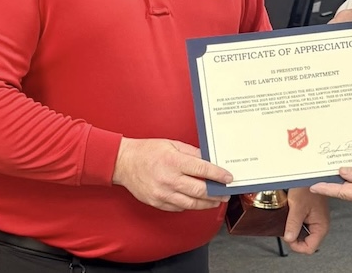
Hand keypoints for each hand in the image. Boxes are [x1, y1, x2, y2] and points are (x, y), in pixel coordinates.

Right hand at [112, 138, 232, 211]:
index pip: (203, 170)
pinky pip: (179, 208)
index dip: (218, 175)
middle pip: (200, 191)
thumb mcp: (172, 144)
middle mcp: (169, 179)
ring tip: (216, 201)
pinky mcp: (157, 203)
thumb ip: (192, 153)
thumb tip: (210, 160)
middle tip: (226, 193)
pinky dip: (190, 206)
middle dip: (217, 193)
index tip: (228, 178)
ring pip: (191, 204)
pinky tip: (197, 202)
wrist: (123, 163)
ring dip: (207, 204)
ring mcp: (163, 194)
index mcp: (174, 161)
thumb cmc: (147, 151)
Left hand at [283, 187, 328, 253]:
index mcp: (321, 226)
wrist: (309, 174)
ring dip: (294, 229)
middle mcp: (320, 224)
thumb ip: (293, 225)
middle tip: (286, 229)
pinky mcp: (311, 214)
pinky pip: (302, 225)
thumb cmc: (307, 186)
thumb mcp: (297, 207)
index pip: (310, 248)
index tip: (288, 238)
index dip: (297, 246)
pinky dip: (294, 223)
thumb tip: (289, 238)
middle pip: (306, 242)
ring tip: (288, 221)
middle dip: (294, 238)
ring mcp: (315, 219)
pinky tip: (290, 216)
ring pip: (303, 234)